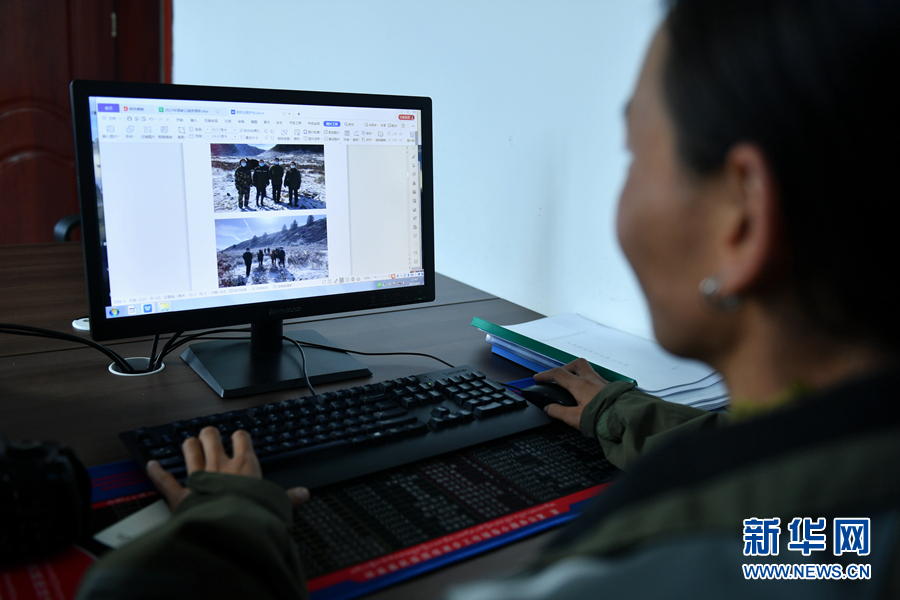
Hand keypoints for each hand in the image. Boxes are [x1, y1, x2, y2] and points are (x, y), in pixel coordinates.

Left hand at [146, 426, 309, 510]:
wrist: (229, 530)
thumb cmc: (252, 515)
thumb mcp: (276, 505)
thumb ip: (288, 498)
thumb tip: (304, 494)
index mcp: (244, 464)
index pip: (241, 438)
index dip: (240, 437)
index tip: (240, 439)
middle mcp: (219, 464)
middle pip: (211, 436)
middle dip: (209, 435)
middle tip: (211, 438)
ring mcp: (198, 477)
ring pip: (189, 449)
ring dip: (188, 446)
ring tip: (190, 445)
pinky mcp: (181, 495)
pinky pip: (165, 479)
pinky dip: (157, 472)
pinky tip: (151, 464)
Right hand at [533, 358, 608, 428]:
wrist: (624, 419)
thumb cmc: (602, 418)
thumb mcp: (575, 419)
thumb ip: (559, 412)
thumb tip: (548, 408)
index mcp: (580, 385)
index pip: (558, 374)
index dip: (546, 375)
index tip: (539, 377)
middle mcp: (592, 380)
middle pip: (576, 364)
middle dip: (565, 367)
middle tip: (559, 377)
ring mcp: (603, 383)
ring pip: (589, 370)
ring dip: (579, 373)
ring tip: (574, 384)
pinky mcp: (611, 388)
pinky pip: (598, 379)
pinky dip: (590, 382)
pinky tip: (590, 393)